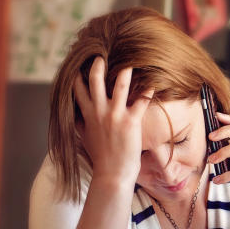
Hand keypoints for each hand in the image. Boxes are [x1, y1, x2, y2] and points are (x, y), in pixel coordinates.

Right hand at [73, 57, 153, 186]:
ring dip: (125, 72)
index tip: (82, 63)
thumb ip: (81, 123)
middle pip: (95, 81)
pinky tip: (153, 83)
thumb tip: (76, 116)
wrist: (112, 173)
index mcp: (87, 114)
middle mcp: (99, 111)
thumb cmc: (101, 157)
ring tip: (131, 61)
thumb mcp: (85, 137)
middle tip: (102, 55)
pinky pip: (141, 101)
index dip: (79, 75)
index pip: (78, 89)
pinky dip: (147, 91)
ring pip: (119, 86)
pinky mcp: (131, 122)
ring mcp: (115, 115)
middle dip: (98, 65)